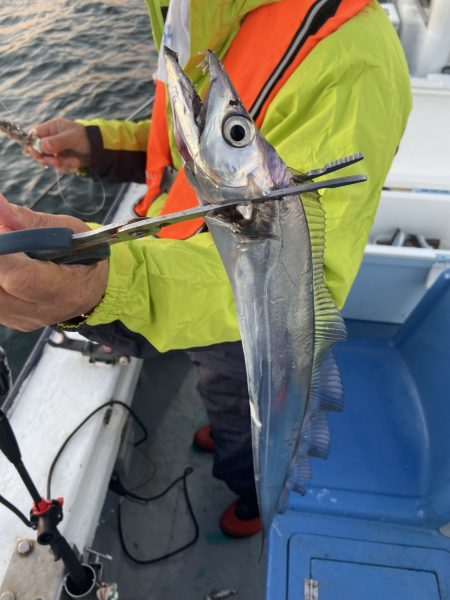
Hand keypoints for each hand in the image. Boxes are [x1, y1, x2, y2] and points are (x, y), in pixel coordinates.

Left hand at [0, 194, 107, 330]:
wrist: (92, 288)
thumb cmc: (84, 255)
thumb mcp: (69, 231)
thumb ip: (31, 221)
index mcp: (68, 291)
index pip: (22, 278)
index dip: (2, 252)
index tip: (0, 228)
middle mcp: (44, 312)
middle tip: (4, 234)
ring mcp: (24, 320)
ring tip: (8, 249)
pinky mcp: (10, 320)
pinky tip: (6, 263)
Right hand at [27, 118, 90, 173]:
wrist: (99, 149)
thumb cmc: (86, 137)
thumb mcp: (72, 137)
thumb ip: (57, 141)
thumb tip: (41, 146)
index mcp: (51, 128)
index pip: (34, 135)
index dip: (33, 144)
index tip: (38, 153)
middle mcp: (51, 139)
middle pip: (38, 151)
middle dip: (47, 158)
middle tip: (57, 161)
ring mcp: (55, 151)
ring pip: (48, 161)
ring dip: (61, 164)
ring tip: (75, 161)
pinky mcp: (61, 160)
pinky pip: (58, 167)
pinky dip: (67, 167)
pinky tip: (77, 162)